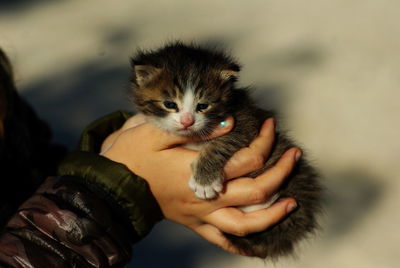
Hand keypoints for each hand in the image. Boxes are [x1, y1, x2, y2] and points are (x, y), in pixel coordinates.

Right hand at [101, 116, 298, 255]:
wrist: (110, 187)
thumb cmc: (131, 155)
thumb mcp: (155, 132)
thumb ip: (192, 129)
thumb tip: (229, 124)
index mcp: (197, 171)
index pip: (245, 159)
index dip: (264, 141)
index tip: (271, 124)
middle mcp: (204, 197)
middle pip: (256, 192)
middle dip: (281, 173)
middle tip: (295, 155)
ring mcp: (199, 214)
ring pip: (245, 224)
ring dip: (273, 214)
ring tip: (291, 202)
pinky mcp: (193, 223)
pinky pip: (221, 240)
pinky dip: (241, 244)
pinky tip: (258, 243)